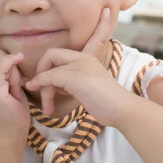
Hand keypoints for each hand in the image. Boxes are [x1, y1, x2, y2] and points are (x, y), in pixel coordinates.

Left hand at [26, 8, 131, 126]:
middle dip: (40, 73)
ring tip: (47, 108)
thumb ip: (69, 83)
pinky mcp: (76, 77)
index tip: (42, 85)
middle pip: (50, 55)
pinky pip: (50, 77)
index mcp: (86, 57)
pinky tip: (47, 104)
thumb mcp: (85, 87)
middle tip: (39, 92)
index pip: (58, 53)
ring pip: (48, 70)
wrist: (122, 109)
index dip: (45, 67)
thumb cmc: (106, 103)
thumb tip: (50, 86)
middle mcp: (82, 57)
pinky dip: (43, 88)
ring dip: (43, 89)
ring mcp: (79, 66)